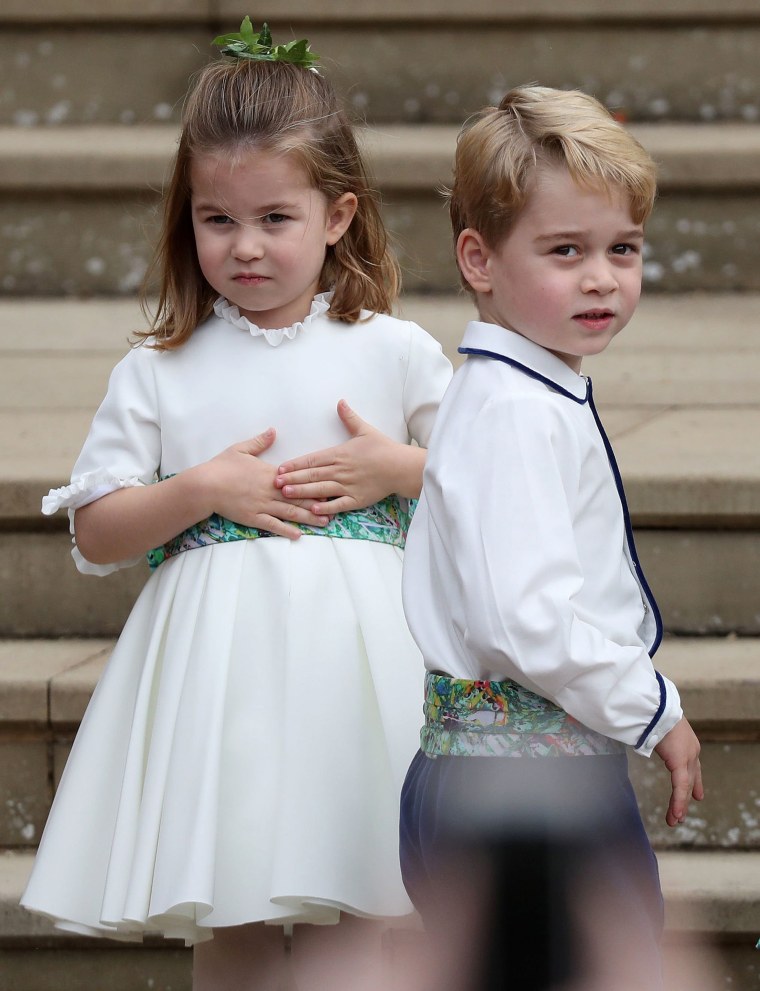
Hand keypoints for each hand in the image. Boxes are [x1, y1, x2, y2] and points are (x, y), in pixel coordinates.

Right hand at [201, 428, 328, 538]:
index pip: (297, 479)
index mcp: (270, 474)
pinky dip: (286, 530)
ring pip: (290, 513)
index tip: (331, 484)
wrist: (205, 485)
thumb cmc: (222, 466)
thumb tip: (273, 431)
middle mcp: (270, 490)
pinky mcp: (253, 518)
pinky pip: (273, 525)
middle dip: (319, 503)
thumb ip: (260, 441)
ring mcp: (262, 505)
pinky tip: (298, 535)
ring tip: (325, 522)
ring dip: (309, 518)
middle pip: (299, 498)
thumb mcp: (241, 449)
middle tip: (337, 506)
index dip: (315, 483)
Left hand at [275, 400, 424, 512]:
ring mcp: (348, 486)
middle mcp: (340, 470)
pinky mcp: (357, 499)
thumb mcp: (365, 430)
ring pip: (320, 489)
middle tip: (274, 483)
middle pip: (312, 475)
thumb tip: (340, 402)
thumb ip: (349, 417)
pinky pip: (338, 504)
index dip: (295, 464)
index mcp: (339, 454)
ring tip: (286, 494)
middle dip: (292, 478)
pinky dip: (325, 507)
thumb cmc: (383, 448)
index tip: (280, 468)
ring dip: (302, 492)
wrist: (401, 466)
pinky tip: (313, 509)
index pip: (312, 460)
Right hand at [653, 717, 703, 826]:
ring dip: (679, 805)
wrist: (655, 705)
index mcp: (687, 742)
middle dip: (685, 799)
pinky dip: (678, 802)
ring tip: (675, 821)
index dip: (695, 783)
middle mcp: (692, 751)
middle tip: (681, 815)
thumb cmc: (652, 711)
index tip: (697, 796)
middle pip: (690, 780)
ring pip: (685, 786)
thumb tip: (645, 736)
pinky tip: (676, 814)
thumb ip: (655, 737)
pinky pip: (680, 786)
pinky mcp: (681, 762)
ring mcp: (688, 756)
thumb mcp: (657, 727)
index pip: (693, 767)